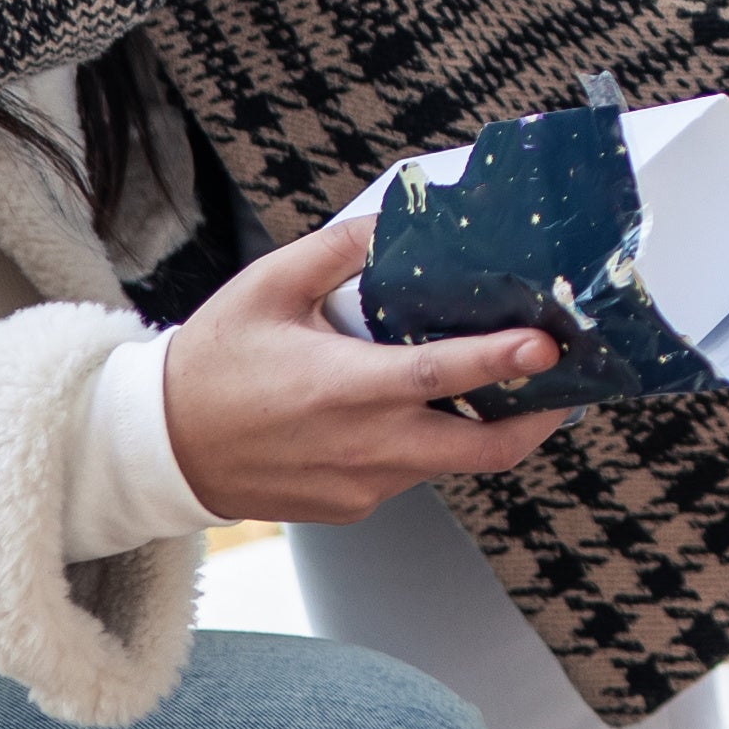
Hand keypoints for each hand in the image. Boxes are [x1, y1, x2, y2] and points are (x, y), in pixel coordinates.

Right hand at [162, 218, 565, 524]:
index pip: (444, 378)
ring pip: (447, 462)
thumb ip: (338, 249)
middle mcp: (367, 447)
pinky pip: (409, 474)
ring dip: (478, 427)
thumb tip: (393, 220)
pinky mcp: (353, 507)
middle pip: (481, 450)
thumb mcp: (269, 285)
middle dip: (535, 420)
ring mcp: (364, 486)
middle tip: (562, 383)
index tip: (547, 345)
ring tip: (492, 384)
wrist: (166, 447)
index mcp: (346, 387)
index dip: (502, 362)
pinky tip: (410, 408)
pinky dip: (425, 442)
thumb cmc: (214, 361)